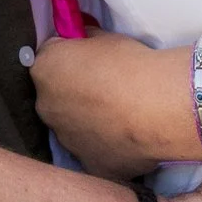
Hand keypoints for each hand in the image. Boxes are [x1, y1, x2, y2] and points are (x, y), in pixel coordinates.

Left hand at [32, 29, 178, 178]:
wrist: (158, 106)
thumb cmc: (128, 64)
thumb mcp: (102, 37)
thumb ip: (85, 41)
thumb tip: (83, 42)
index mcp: (44, 71)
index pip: (50, 60)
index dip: (71, 59)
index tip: (90, 62)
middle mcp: (46, 107)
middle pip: (56, 97)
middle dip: (75, 94)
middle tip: (107, 92)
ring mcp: (66, 140)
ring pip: (74, 129)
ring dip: (90, 123)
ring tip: (122, 118)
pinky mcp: (91, 164)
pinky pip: (97, 155)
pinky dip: (109, 148)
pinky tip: (130, 140)